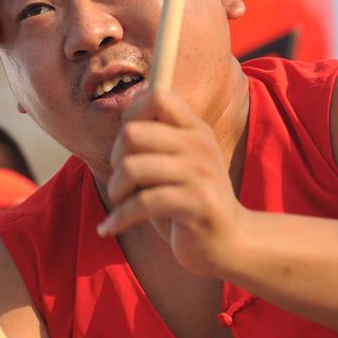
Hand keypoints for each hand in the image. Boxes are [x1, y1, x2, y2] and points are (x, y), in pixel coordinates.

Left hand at [100, 89, 246, 276]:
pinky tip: (110, 227)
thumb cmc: (188, 200)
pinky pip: (144, 202)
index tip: (127, 142)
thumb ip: (155, 141)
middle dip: (115, 157)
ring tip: (119, 202)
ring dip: (115, 189)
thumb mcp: (176, 163)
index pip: (157, 96)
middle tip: (121, 179)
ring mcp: (201, 173)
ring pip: (132, 167)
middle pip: (133, 132)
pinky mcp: (198, 203)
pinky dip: (119, 217)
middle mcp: (200, 144)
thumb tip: (124, 121)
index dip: (131, 113)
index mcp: (194, 129)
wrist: (228, 242)